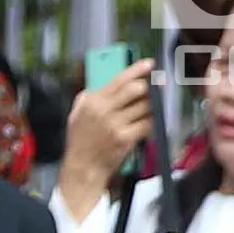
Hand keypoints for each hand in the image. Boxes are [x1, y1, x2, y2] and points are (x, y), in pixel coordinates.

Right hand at [58, 62, 149, 216]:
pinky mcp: (125, 138)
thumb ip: (87, 97)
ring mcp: (114, 125)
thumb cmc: (81, 142)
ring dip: (152, 105)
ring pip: (145, 106)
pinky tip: (148, 123)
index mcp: (91, 102)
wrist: (82, 168)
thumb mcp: (76, 115)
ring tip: (152, 106)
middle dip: (150, 86)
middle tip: (157, 85)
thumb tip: (105, 81)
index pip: (119, 79)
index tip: (149, 64)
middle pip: (136, 89)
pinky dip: (151, 122)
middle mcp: (103, 111)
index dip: (137, 69)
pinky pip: (147, 123)